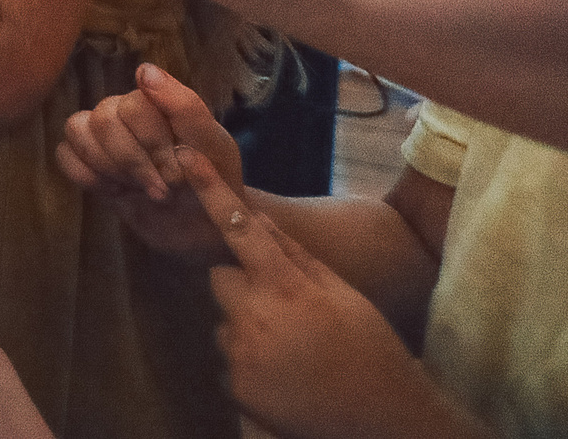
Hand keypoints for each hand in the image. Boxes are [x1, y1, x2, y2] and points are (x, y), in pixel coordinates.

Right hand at [55, 63, 241, 264]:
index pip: (132, 107)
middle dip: (132, 161)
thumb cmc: (213, 182)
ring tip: (138, 189)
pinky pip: (64, 155)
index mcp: (155, 101)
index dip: (151, 143)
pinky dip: (86, 176)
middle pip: (102, 119)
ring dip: (110, 168)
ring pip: (77, 131)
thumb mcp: (212, 147)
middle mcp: (124, 111)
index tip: (176, 172)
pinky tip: (115, 191)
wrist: (203, 227)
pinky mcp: (88, 163)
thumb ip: (183, 105)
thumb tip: (144, 69)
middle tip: (161, 188)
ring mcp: (103, 137)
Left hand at [180, 152, 481, 438]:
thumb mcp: (342, 293)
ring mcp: (241, 354)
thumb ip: (296, 255)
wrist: (383, 419)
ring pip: (224, 321)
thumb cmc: (369, 348)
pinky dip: (249, 364)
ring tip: (292, 348)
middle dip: (242, 285)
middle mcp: (254, 316)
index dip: (210, 190)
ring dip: (247, 327)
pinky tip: (285, 374)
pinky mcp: (235, 388)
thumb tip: (259, 221)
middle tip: (284, 307)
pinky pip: (229, 359)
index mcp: (285, 287)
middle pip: (220, 278)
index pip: (238, 227)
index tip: (185, 156)